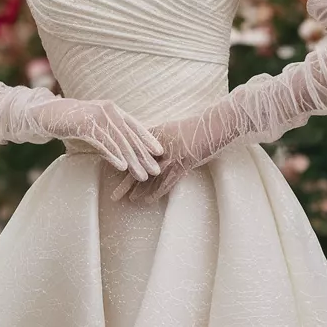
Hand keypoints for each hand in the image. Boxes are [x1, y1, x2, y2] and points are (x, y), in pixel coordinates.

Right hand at [33, 96, 164, 179]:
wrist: (48, 114)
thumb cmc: (73, 123)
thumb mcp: (95, 131)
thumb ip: (109, 139)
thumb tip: (123, 155)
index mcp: (113, 110)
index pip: (134, 126)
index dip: (147, 139)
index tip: (160, 153)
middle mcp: (108, 110)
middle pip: (130, 135)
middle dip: (144, 154)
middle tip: (155, 170)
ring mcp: (97, 116)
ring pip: (119, 141)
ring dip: (132, 159)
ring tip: (141, 174)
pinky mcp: (85, 124)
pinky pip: (102, 142)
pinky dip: (113, 154)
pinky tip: (121, 167)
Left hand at [109, 104, 232, 201]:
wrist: (216, 125)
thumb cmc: (198, 126)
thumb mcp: (175, 128)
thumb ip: (162, 136)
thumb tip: (151, 147)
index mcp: (156, 134)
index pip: (133, 149)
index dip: (121, 160)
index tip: (110, 169)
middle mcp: (160, 144)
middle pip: (137, 164)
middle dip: (125, 179)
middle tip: (113, 193)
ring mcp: (170, 155)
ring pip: (149, 175)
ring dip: (137, 189)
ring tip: (127, 199)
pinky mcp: (182, 163)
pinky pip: (166, 181)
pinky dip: (156, 192)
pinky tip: (147, 201)